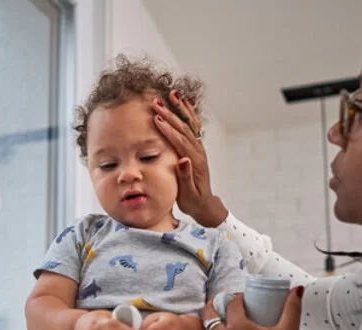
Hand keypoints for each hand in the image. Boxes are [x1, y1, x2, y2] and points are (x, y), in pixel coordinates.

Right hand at [150, 89, 227, 226]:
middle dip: (170, 114)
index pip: (180, 142)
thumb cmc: (193, 200)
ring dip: (179, 109)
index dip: (168, 130)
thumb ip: (186, 176)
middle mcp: (198, 152)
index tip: (157, 119)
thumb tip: (184, 160)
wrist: (204, 203)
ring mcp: (198, 148)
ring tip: (170, 94)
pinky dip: (188, 113)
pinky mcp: (196, 148)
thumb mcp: (188, 193)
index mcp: (194, 162)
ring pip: (188, 124)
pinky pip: (192, 127)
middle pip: (184, 129)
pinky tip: (183, 102)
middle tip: (157, 102)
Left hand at [203, 287, 313, 329]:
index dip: (237, 297)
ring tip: (231, 325)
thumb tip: (297, 290)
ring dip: (217, 327)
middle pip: (210, 316)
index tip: (245, 298)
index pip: (231, 304)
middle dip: (215, 307)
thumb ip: (292, 309)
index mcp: (238, 328)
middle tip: (226, 304)